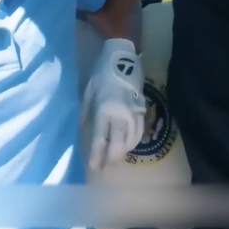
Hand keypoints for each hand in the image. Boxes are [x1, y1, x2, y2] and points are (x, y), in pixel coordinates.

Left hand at [82, 39, 146, 170]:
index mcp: (103, 110)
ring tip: (113, 158)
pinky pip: (139, 132)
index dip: (96, 155)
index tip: (93, 167)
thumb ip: (87, 116)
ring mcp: (133, 113)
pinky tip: (127, 145)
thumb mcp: (87, 95)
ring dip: (122, 151)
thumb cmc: (100, 77)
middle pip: (118, 144)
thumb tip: (86, 134)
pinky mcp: (141, 110)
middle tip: (105, 168)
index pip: (99, 139)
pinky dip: (132, 142)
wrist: (122, 61)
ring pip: (130, 140)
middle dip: (111, 158)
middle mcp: (120, 115)